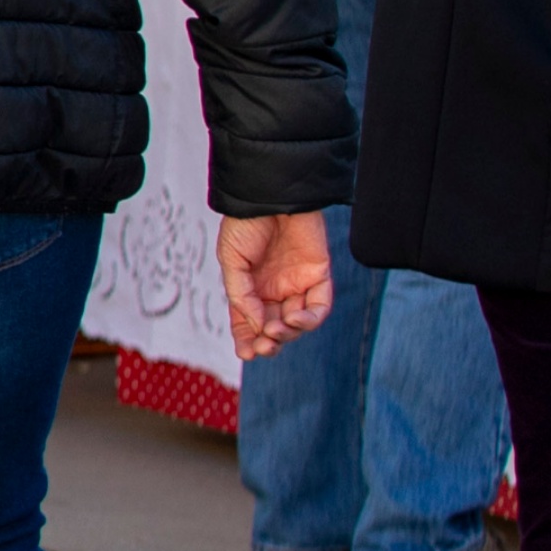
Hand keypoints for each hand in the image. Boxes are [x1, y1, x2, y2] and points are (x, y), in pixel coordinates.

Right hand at [220, 211, 334, 361]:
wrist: (270, 196)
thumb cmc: (245, 225)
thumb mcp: (231, 262)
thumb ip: (242, 295)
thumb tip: (256, 326)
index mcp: (250, 287)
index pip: (249, 322)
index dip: (247, 340)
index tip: (246, 353)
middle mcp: (274, 289)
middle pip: (274, 327)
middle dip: (268, 341)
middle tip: (264, 346)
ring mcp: (297, 284)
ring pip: (296, 322)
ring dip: (287, 333)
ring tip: (275, 329)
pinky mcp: (318, 277)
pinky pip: (319, 307)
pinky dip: (309, 319)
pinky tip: (295, 319)